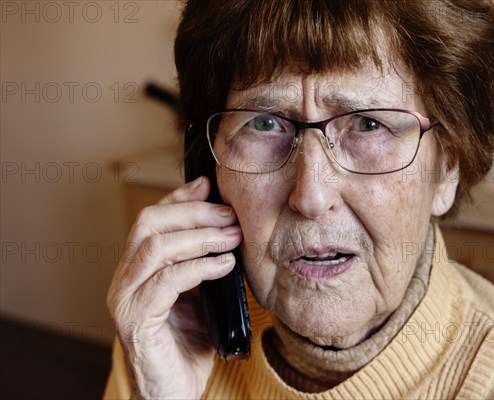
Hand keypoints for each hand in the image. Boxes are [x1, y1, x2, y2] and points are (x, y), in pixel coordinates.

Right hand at [106, 176, 240, 398]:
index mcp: (138, 270)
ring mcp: (126, 300)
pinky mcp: (135, 321)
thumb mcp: (199, 297)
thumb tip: (228, 232)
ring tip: (233, 237)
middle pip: (149, 224)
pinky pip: (166, 282)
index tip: (210, 185)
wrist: (172, 394)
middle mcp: (125, 279)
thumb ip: (203, 266)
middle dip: (193, 213)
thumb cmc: (187, 347)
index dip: (180, 198)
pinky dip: (198, 267)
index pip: (152, 219)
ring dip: (199, 236)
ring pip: (155, 247)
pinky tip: (224, 265)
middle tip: (230, 215)